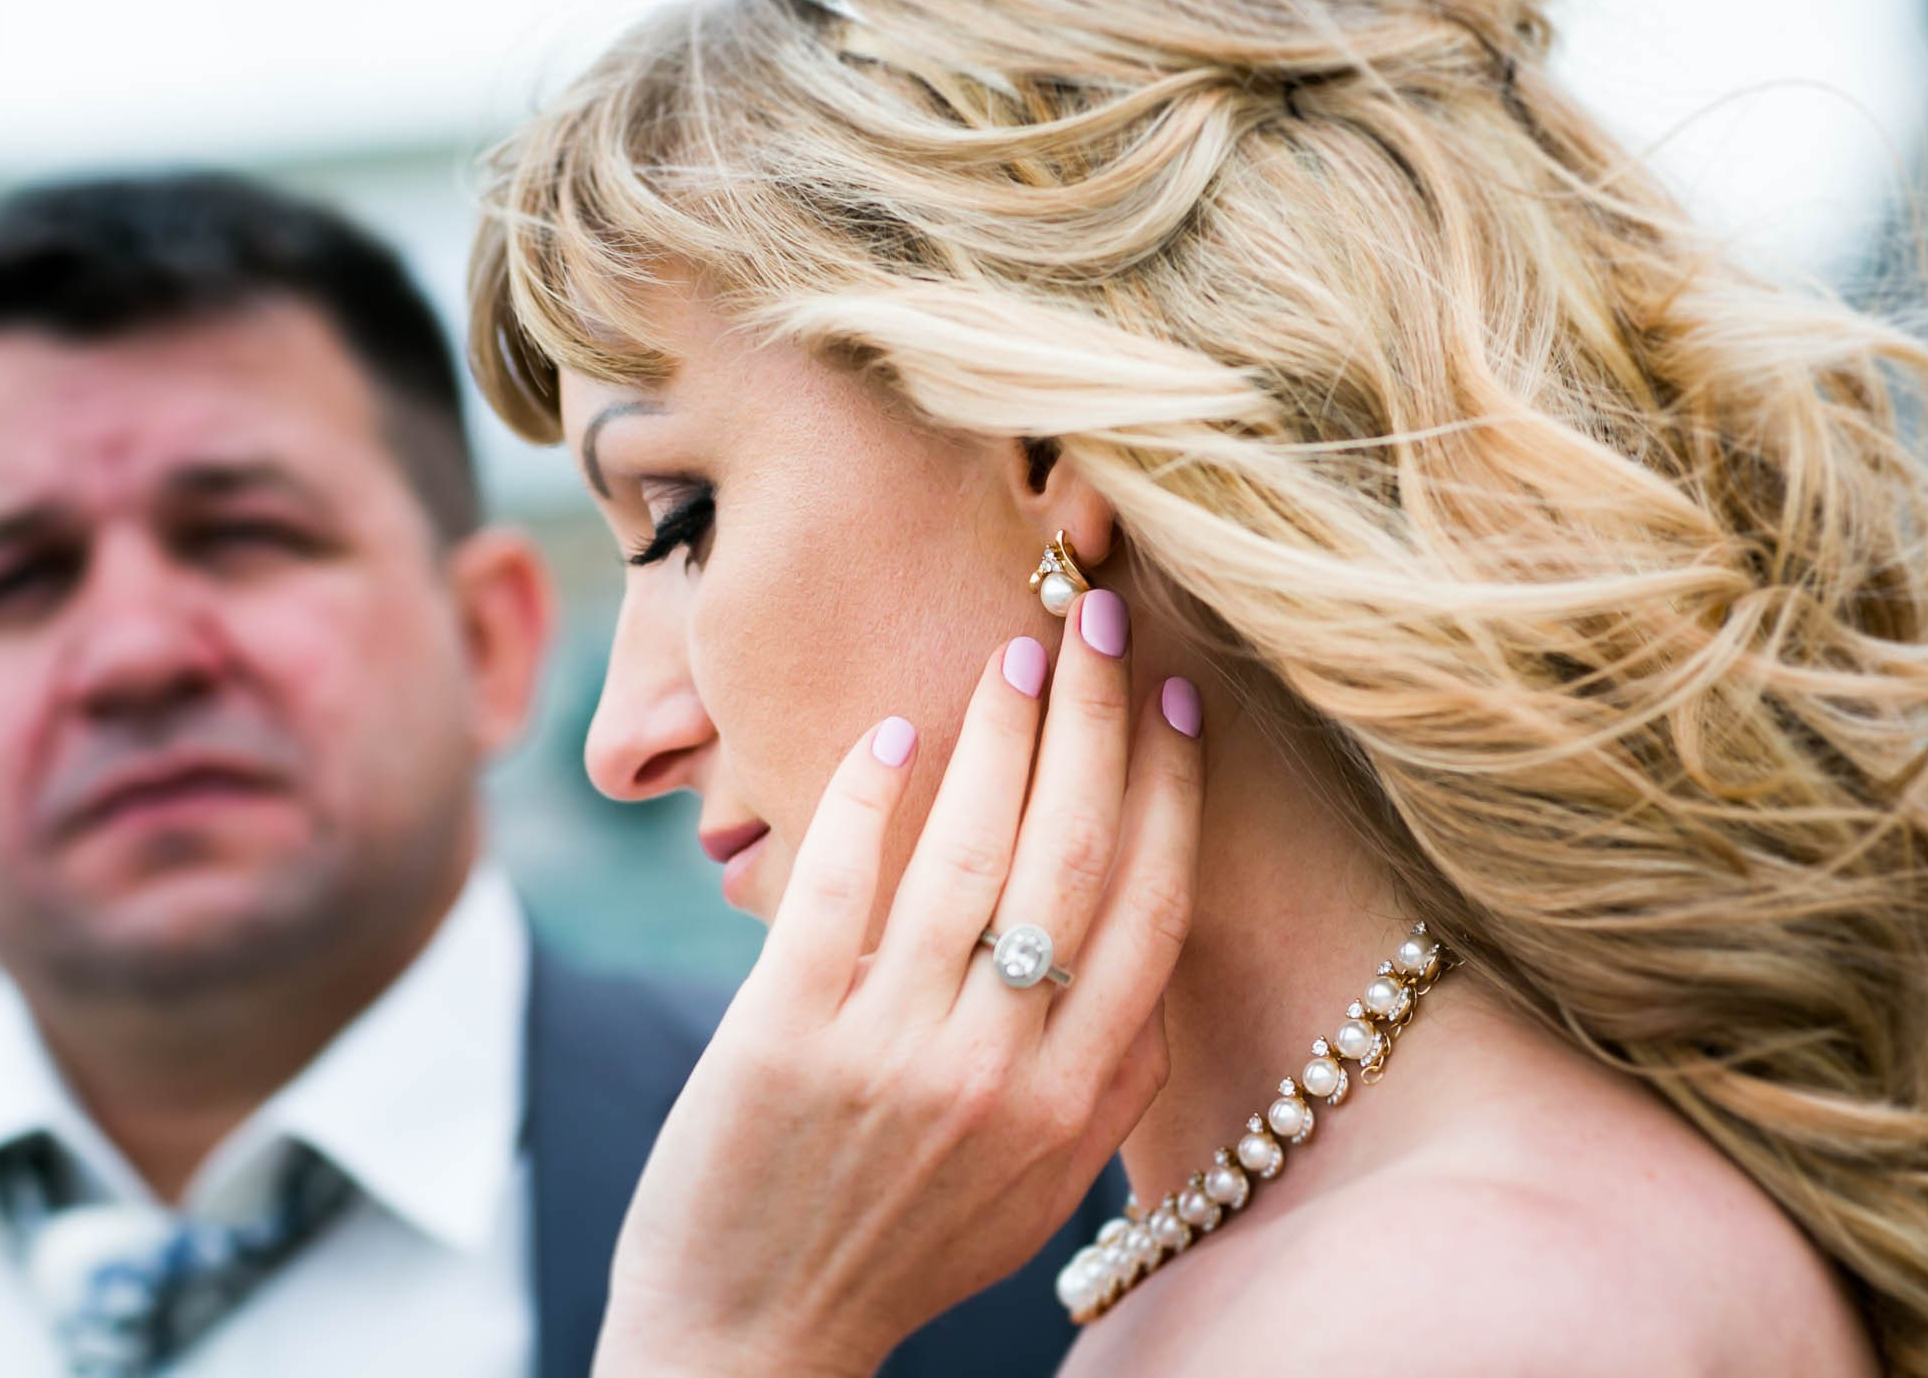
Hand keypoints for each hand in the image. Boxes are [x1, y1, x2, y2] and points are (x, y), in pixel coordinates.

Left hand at [593, 590, 1203, 1377]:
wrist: (747, 1340)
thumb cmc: (903, 1250)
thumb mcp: (1038, 1193)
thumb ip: (1106, 1087)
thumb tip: (1151, 959)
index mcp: (1073, 1106)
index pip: (1148, 914)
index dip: (1171, 794)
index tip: (1179, 702)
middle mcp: (997, 1073)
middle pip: (1070, 859)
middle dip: (1097, 724)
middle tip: (1102, 622)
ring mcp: (888, 1052)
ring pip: (965, 856)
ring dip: (999, 737)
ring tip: (1016, 656)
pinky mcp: (782, 1039)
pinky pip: (838, 889)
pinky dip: (869, 803)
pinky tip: (890, 738)